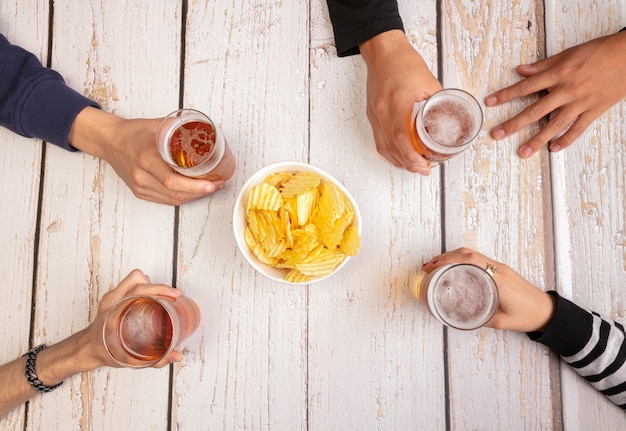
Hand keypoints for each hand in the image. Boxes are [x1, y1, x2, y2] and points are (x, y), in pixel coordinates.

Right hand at [68, 107, 227, 204]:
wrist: (109, 141)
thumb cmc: (132, 132)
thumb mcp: (156, 125)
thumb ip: (178, 128)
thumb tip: (203, 129)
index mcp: (145, 159)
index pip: (173, 180)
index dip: (196, 186)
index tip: (213, 184)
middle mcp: (141, 176)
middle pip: (176, 193)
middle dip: (202, 192)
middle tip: (218, 184)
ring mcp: (140, 187)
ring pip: (173, 200)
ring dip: (194, 196)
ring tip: (210, 188)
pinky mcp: (140, 192)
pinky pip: (166, 200)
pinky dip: (182, 197)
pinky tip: (194, 192)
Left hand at [76, 269, 182, 369]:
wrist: (88, 349)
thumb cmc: (104, 352)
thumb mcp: (130, 359)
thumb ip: (156, 360)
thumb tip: (177, 356)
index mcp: (114, 310)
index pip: (138, 289)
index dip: (159, 289)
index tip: (173, 296)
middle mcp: (112, 299)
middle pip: (138, 279)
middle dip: (160, 285)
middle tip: (173, 296)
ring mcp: (112, 296)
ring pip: (135, 278)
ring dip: (152, 283)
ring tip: (164, 295)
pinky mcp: (114, 296)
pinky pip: (131, 283)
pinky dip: (145, 286)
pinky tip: (154, 297)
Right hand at [360, 30, 442, 173]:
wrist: (383, 51)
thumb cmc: (404, 62)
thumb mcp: (429, 80)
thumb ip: (438, 101)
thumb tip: (450, 118)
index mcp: (397, 101)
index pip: (400, 136)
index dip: (411, 155)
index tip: (423, 164)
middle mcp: (382, 111)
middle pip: (391, 147)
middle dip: (407, 163)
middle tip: (423, 170)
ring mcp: (374, 114)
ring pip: (383, 146)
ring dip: (398, 160)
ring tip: (413, 167)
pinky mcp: (371, 114)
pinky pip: (378, 139)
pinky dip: (389, 151)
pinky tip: (399, 156)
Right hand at [421, 247, 555, 332]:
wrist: (546, 311)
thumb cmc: (528, 316)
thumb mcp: (502, 322)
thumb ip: (481, 319)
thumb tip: (460, 317)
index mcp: (497, 279)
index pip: (469, 261)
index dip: (448, 260)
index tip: (433, 266)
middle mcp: (498, 269)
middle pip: (467, 253)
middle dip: (444, 257)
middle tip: (428, 266)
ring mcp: (500, 267)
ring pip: (472, 253)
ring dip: (452, 256)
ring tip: (436, 266)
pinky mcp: (501, 269)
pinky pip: (478, 259)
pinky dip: (462, 259)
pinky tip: (453, 267)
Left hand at [486, 31, 625, 157]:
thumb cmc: (600, 52)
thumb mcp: (568, 54)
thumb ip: (544, 66)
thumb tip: (521, 71)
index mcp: (558, 74)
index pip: (525, 87)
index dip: (506, 95)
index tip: (490, 103)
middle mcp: (566, 90)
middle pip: (535, 111)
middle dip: (514, 124)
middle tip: (497, 134)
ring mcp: (580, 103)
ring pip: (554, 125)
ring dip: (536, 140)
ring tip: (522, 152)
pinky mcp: (594, 111)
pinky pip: (578, 129)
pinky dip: (566, 140)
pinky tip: (553, 149)